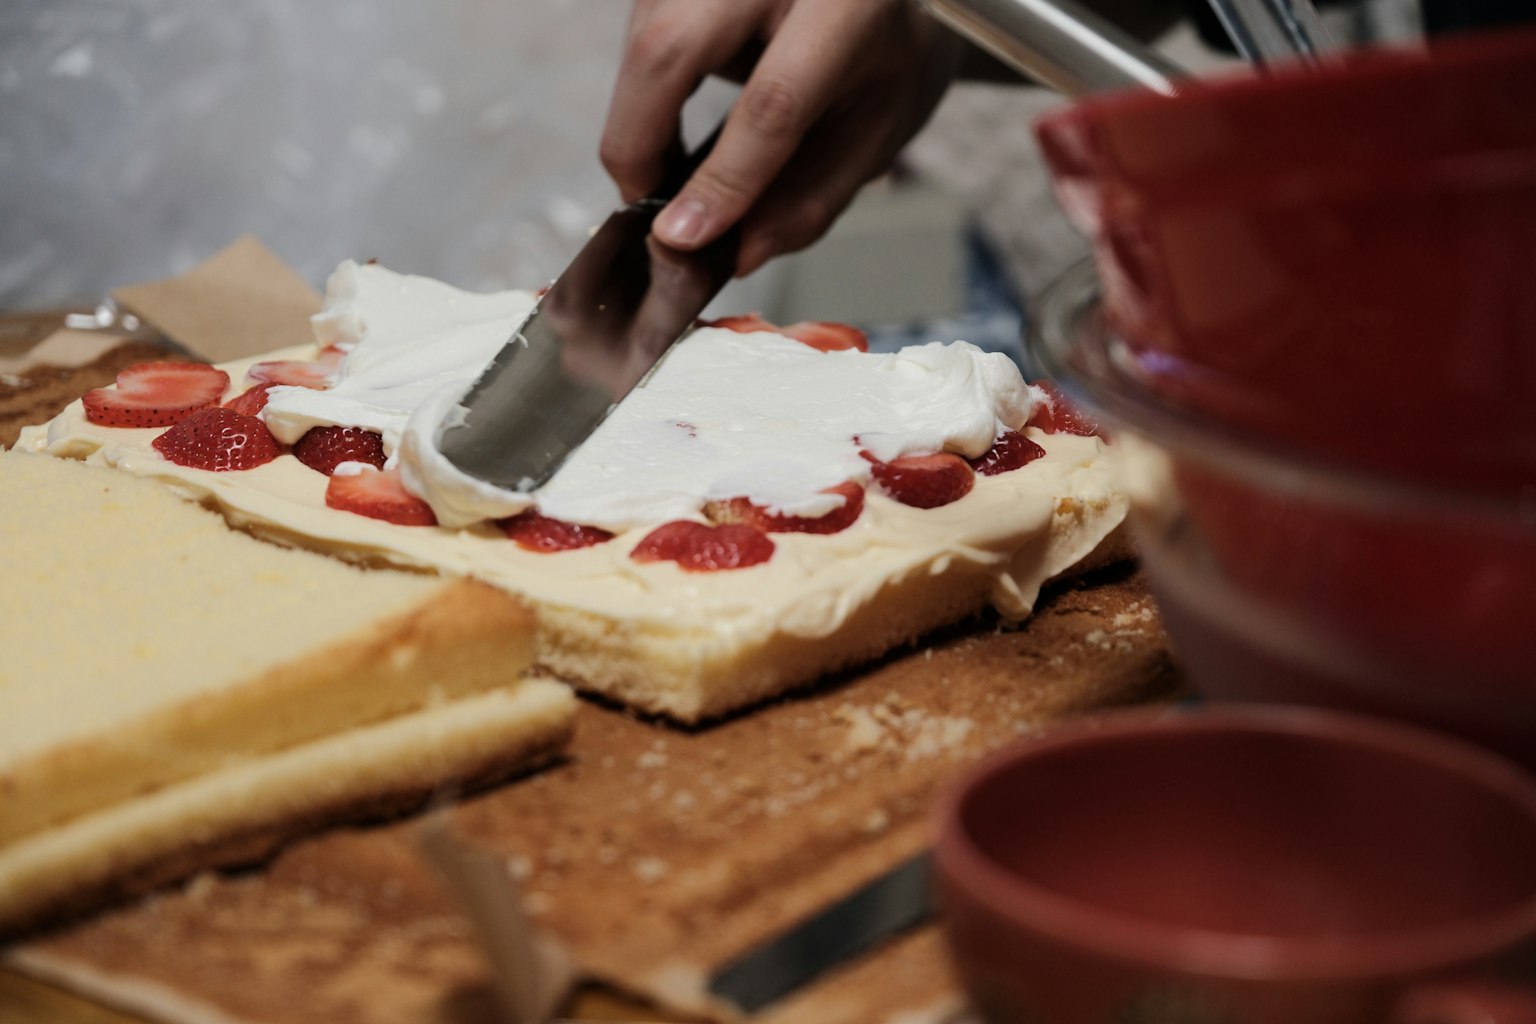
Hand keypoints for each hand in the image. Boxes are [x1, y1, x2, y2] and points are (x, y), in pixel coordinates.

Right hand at [601, 0, 963, 276]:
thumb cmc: (887, 55)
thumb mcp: (874, 133)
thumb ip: (810, 198)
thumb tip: (736, 252)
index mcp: (848, 8)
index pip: (773, 102)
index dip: (724, 179)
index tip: (683, 237)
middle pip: (671, 49)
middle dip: (638, 142)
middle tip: (650, 205)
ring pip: (644, 37)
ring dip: (638, 116)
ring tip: (670, 169)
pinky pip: (643, 26)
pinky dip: (644, 87)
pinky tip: (668, 121)